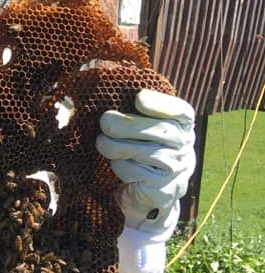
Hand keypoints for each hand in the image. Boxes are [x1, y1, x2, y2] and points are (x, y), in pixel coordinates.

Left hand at [96, 89, 195, 233]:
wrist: (144, 191)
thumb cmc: (139, 147)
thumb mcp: (138, 125)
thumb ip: (125, 104)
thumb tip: (87, 81)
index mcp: (183, 124)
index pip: (180, 111)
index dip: (160, 104)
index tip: (138, 98)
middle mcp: (185, 146)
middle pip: (161, 132)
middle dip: (128, 125)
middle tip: (104, 121)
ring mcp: (177, 169)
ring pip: (147, 153)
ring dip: (117, 146)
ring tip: (101, 142)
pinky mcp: (164, 189)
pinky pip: (138, 173)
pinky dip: (121, 167)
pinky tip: (117, 165)